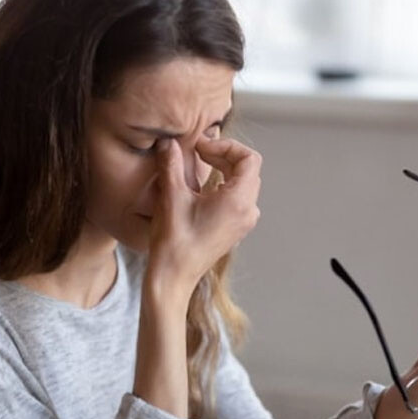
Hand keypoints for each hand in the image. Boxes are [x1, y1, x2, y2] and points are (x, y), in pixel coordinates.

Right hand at [147, 136, 261, 289]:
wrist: (174, 276)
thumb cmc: (174, 241)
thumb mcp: (171, 196)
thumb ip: (172, 163)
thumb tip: (168, 142)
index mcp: (239, 201)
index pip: (249, 158)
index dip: (226, 145)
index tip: (201, 146)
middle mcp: (248, 211)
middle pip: (248, 169)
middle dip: (223, 154)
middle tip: (197, 152)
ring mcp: (244, 222)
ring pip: (244, 183)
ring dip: (224, 168)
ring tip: (199, 165)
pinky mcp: (236, 229)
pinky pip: (238, 198)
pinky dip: (224, 184)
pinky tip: (201, 187)